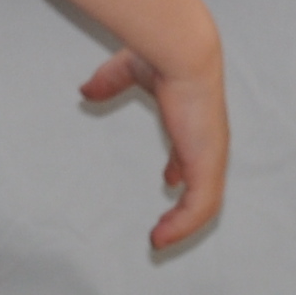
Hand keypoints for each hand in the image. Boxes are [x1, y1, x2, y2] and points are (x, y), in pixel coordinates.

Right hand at [80, 42, 227, 252]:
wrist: (181, 54)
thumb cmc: (163, 55)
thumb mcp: (129, 70)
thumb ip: (111, 81)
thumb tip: (86, 92)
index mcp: (194, 121)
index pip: (192, 151)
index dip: (180, 167)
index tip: (169, 179)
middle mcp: (207, 141)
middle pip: (203, 183)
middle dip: (186, 205)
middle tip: (165, 224)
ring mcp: (210, 156)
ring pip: (204, 203)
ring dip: (182, 224)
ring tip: (159, 240)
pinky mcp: (206, 166)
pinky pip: (199, 207)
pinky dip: (183, 225)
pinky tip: (162, 237)